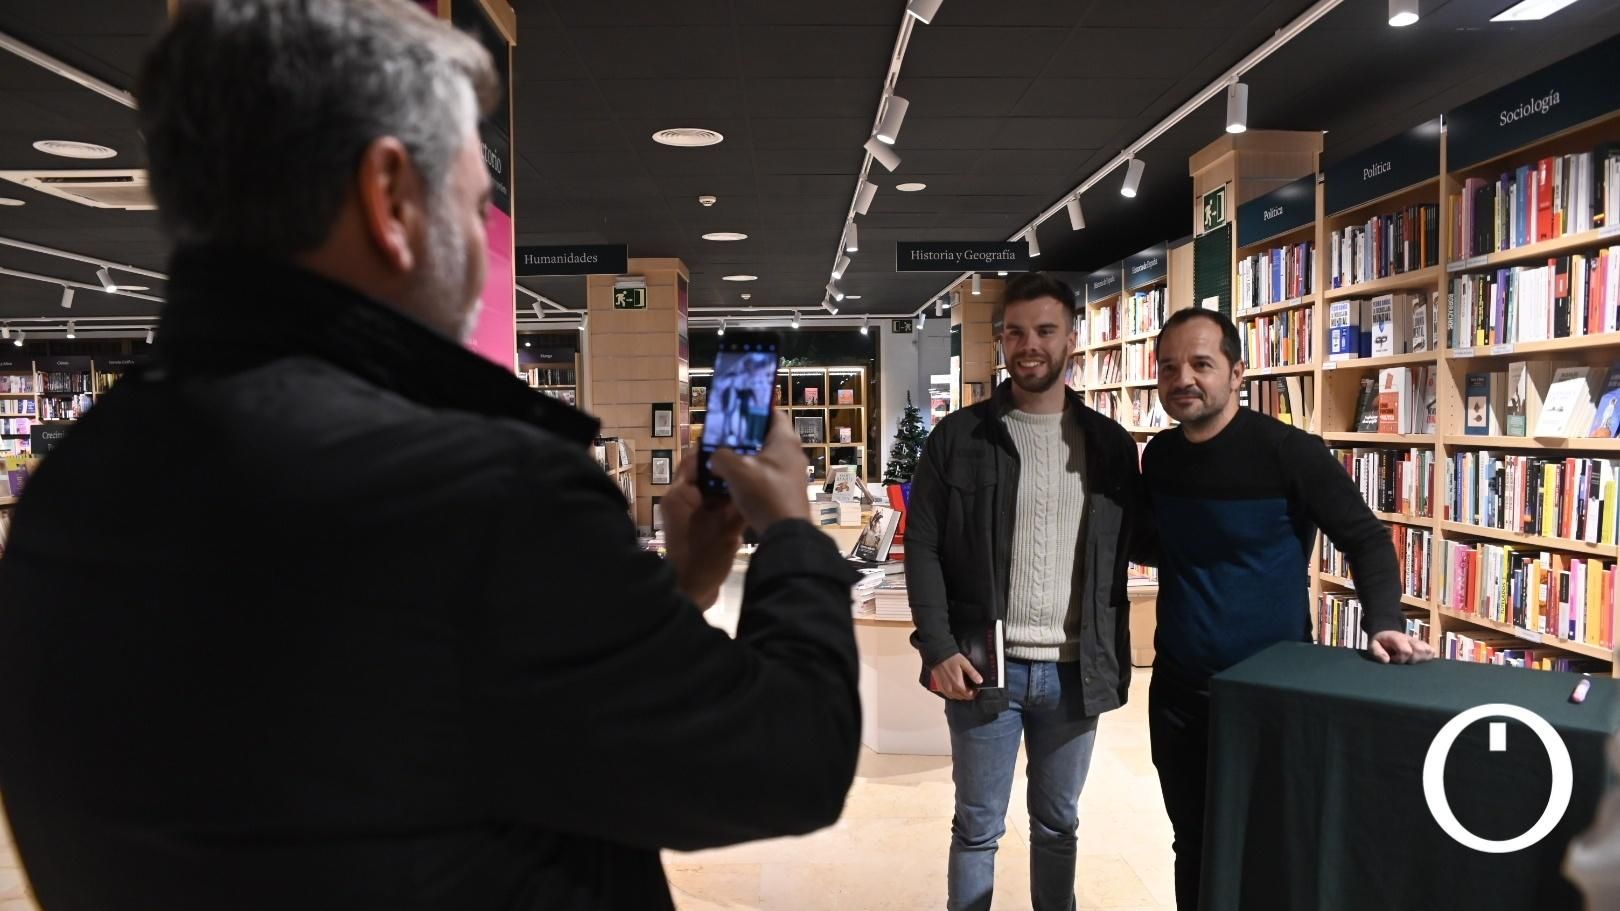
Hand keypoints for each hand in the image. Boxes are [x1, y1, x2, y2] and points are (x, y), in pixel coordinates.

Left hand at [663, 447, 745, 608]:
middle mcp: (682, 498)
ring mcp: (691, 512)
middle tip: (755, 454)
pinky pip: (715, 504)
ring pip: (712, 488)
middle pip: (706, 472)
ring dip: (731, 482)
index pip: (695, 459)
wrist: (692, 593)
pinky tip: (752, 497)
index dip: (714, 447)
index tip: (738, 437)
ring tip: (757, 471)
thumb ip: (739, 506)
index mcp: (680, 494)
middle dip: (728, 464)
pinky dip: (730, 500)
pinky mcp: (699, 525)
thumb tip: (754, 480)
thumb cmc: (702, 561)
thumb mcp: (725, 532)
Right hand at [708, 409, 810, 532]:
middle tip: (724, 438)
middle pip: (767, 434)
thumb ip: (721, 456)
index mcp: (785, 439)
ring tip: (726, 459)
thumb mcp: (736, 470)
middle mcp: (793, 452)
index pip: (772, 412)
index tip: (734, 413)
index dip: (753, 409)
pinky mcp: (789, 489)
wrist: (786, 533)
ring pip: (767, 456)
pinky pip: (769, 474)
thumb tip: (715, 456)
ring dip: (748, 456)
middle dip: (745, 435)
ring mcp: (793, 472)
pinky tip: (736, 481)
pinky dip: (753, 473)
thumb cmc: (764, 493)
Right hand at [930, 653, 982, 700]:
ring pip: (955, 697)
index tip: (976, 688)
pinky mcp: (940, 687)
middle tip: (971, 688)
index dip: (974, 693)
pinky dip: (953, 695)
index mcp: (958, 683)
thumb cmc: (951, 658)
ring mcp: (944, 688)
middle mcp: (950, 688)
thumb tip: (980, 681)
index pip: (968, 695)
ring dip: (961, 695)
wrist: (938, 655)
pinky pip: (948, 695)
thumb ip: (972, 673)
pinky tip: (955, 689)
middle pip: (962, 697)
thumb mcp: (964, 663)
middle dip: (968, 694)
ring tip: (964, 689)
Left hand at [1369, 630, 1434, 664]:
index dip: (1400, 659)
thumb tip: (1386, 661)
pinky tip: (1419, 660)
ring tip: (1411, 660)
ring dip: (1420, 659)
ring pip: (1427, 651)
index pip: (1406, 651)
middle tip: (1403, 661)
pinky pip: (1431, 651)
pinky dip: (1428, 657)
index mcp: (1398, 638)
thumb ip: (1377, 652)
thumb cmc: (1380, 642)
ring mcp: (1418, 642)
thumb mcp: (1373, 645)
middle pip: (1420, 651)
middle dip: (1412, 660)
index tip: (1393, 659)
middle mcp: (1410, 639)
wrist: (1386, 633)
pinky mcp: (1423, 645)